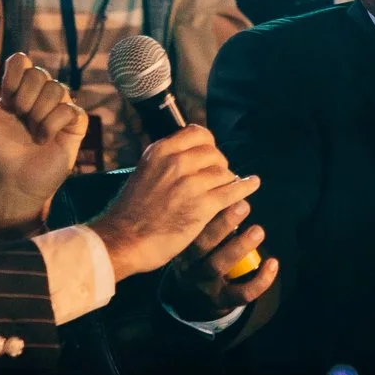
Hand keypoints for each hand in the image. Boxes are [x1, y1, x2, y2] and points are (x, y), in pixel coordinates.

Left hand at [0, 45, 85, 231]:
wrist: (12, 181)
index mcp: (16, 90)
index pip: (21, 61)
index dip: (14, 78)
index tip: (7, 100)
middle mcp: (39, 96)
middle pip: (39, 73)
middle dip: (25, 99)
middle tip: (20, 119)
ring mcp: (59, 108)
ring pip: (57, 89)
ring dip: (39, 114)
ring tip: (33, 132)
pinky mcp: (74, 124)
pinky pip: (71, 109)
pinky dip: (54, 124)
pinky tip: (47, 138)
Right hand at [90, 126, 261, 279]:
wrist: (122, 240)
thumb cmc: (130, 212)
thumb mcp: (143, 173)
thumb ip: (165, 163)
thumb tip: (187, 156)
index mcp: (161, 151)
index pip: (198, 134)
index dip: (209, 145)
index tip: (211, 155)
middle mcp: (176, 162)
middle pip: (214, 154)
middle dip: (220, 165)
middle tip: (219, 178)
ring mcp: (190, 184)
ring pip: (224, 173)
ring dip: (229, 181)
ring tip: (231, 188)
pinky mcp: (202, 206)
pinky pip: (233, 191)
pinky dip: (245, 188)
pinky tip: (252, 186)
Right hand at [181, 198, 278, 311]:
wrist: (194, 298)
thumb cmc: (203, 254)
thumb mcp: (198, 236)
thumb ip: (211, 215)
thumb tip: (237, 180)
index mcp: (183, 243)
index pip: (190, 224)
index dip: (208, 208)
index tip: (227, 190)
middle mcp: (189, 263)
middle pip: (201, 243)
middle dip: (223, 223)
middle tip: (244, 205)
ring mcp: (204, 284)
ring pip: (218, 266)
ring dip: (240, 246)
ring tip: (258, 230)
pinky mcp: (221, 300)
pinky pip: (241, 293)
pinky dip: (260, 280)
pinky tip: (274, 263)